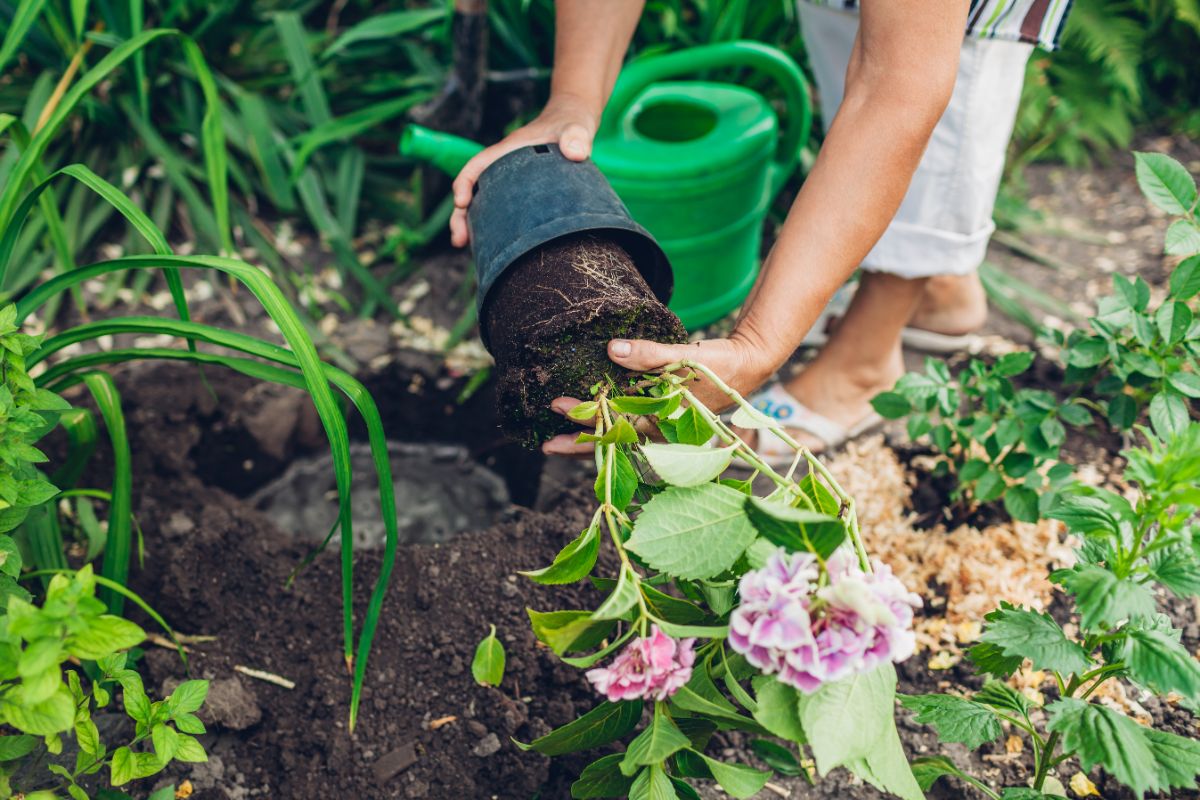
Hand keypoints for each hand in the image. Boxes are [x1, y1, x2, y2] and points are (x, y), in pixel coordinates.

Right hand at [450, 93, 598, 246]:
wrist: (576, 121)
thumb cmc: (572, 121)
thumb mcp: (576, 125)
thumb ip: (577, 136)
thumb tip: (576, 152)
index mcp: (509, 151)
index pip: (478, 166)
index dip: (465, 183)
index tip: (461, 203)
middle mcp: (505, 166)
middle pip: (474, 191)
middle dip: (461, 215)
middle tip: (458, 240)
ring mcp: (512, 181)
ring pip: (485, 204)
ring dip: (473, 225)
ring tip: (465, 247)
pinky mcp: (524, 193)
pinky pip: (504, 210)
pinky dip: (495, 228)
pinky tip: (497, 247)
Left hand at [541, 334, 773, 456]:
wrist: (746, 366)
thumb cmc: (719, 365)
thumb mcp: (686, 357)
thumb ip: (650, 354)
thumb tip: (611, 350)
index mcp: (666, 422)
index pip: (618, 427)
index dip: (586, 421)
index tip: (558, 408)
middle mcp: (661, 432)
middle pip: (615, 443)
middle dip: (580, 443)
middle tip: (545, 443)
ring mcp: (661, 428)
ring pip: (620, 441)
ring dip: (590, 440)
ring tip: (557, 442)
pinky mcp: (661, 419)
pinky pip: (629, 429)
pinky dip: (608, 429)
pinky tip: (588, 425)